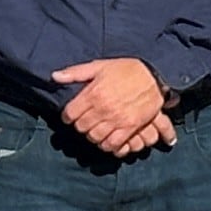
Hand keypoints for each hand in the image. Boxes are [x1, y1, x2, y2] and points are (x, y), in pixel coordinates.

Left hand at [56, 57, 173, 155]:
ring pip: (95, 137)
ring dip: (93, 136)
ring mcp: (117, 120)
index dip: (68, 116)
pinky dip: (107, 145)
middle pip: (81, 127)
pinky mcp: (130, 128)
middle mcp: (103, 108)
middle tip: (84, 122)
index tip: (71, 115)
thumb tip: (54, 77)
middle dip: (80, 126)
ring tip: (95, 130)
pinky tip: (107, 139)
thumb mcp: (100, 66)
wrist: (155, 76)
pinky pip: (112, 144)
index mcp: (94, 93)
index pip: (70, 113)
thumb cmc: (127, 69)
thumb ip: (76, 72)